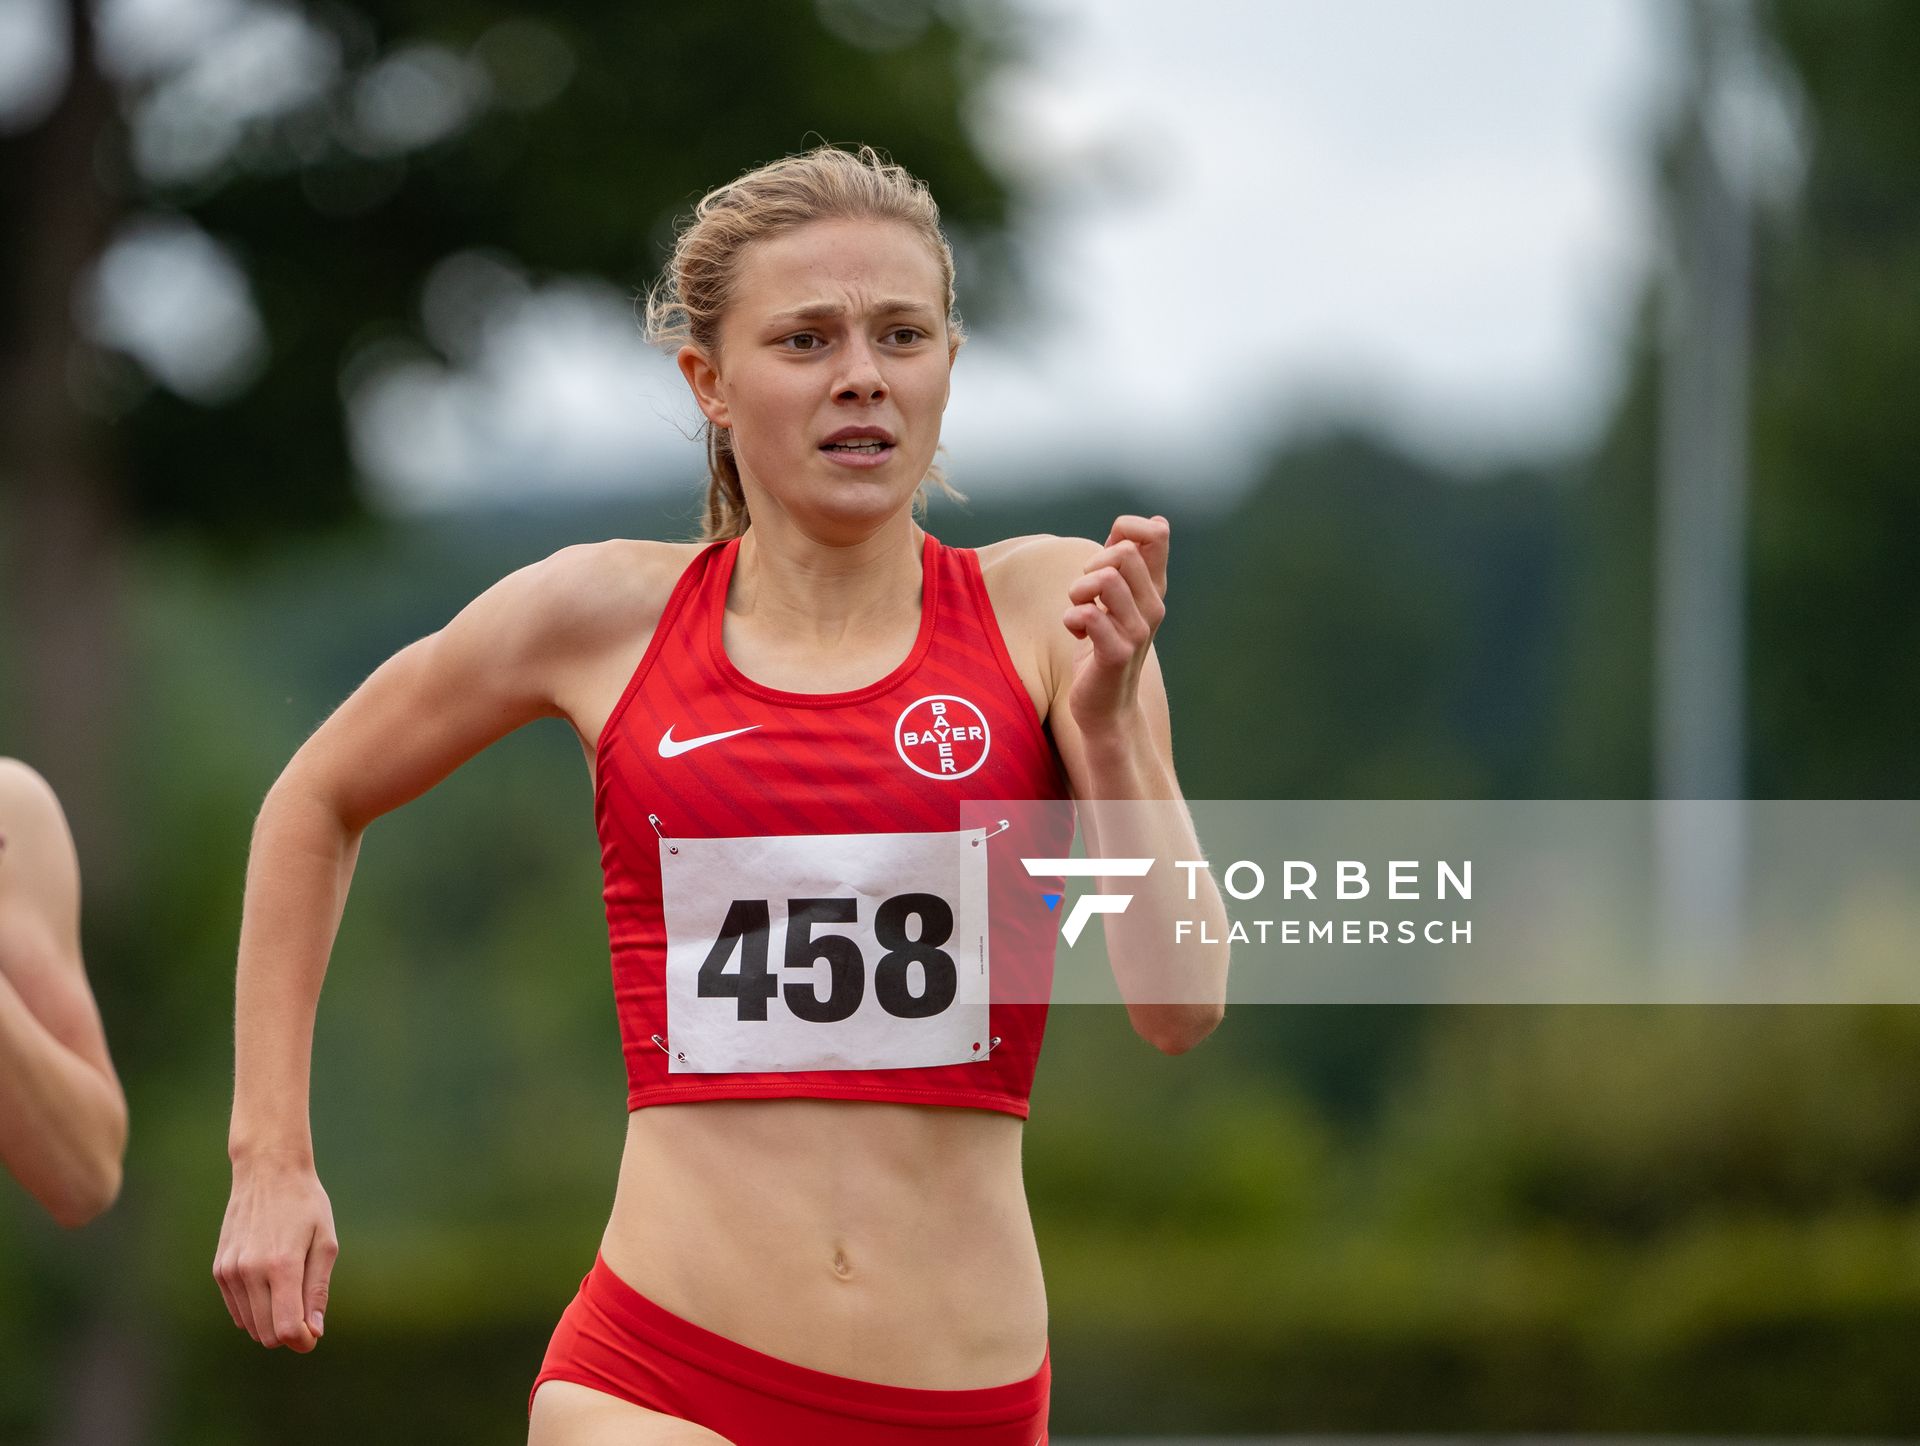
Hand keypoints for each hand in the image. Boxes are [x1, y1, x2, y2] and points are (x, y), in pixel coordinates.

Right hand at [213, 1149, 337, 1351]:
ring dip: (272, 1322)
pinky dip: (255, 1310)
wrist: (267, 1172)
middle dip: (289, 1334)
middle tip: (307, 1318)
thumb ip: (317, 1290)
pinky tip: (271, 1288)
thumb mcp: (325, 1242)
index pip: (286, 1328)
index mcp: (281, 1265)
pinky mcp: (219, 1269)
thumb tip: (314, 1332)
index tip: (314, 1334)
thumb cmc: (305, 1205)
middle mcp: (250, 1272)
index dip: (302, 1340)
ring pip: (250, 1325)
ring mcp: (230, 1271)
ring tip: (291, 1293)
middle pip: (267, 1333)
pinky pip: (237, 1310)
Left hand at [1061, 514, 1169, 735]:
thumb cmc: (1105, 646)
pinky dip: (1073, 618)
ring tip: (1078, 609)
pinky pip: (1091, 614)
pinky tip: (1076, 632)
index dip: (1127, 529)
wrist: (1106, 706)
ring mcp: (1138, 631)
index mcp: (1153, 589)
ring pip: (1105, 578)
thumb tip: (1149, 523)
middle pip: (1124, 552)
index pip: (1156, 536)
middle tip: (1084, 590)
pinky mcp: (1118, 653)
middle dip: (1092, 563)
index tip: (1106, 553)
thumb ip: (1125, 563)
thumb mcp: (1118, 599)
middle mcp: (1152, 607)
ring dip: (1078, 590)